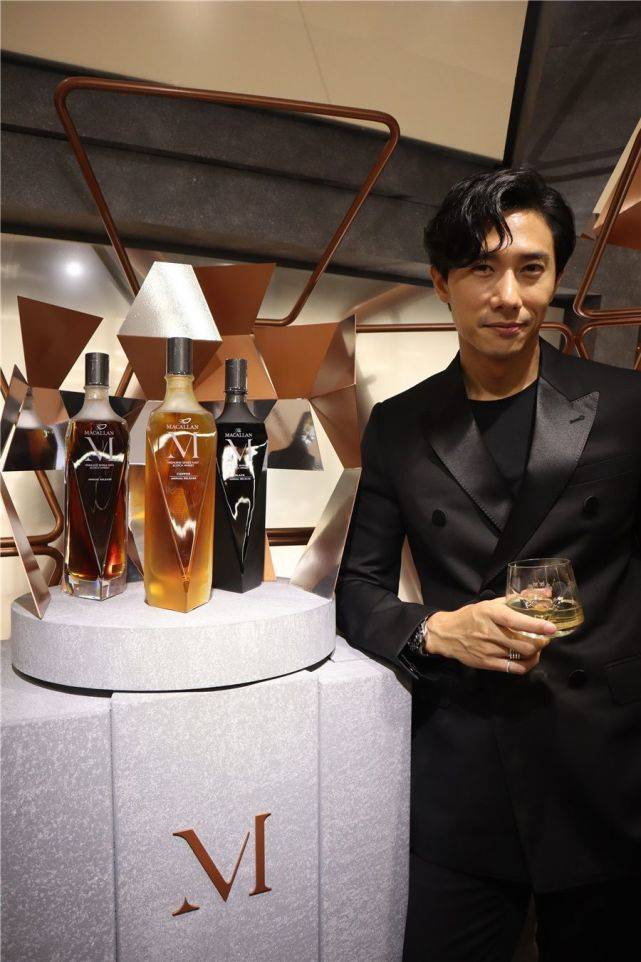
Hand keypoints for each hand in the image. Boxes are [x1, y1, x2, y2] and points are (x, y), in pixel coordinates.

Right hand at [425, 598, 556, 674]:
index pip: (515, 620)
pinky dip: (525, 665)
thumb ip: (516, 600)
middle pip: (523, 644)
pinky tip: (526, 659)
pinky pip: (513, 668)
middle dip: (540, 643)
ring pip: (521, 657)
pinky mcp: (486, 663)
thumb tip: (545, 592)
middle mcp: (489, 632)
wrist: (446, 634)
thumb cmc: (471, 616)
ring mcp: (487, 650)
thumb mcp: (489, 604)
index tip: (552, 628)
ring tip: (536, 648)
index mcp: (489, 613)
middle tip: (544, 639)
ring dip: (535, 654)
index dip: (535, 626)